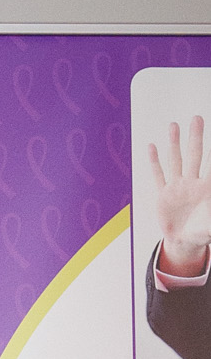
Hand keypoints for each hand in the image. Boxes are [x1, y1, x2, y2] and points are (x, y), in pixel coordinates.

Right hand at [148, 117, 210, 274]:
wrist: (184, 240)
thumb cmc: (202, 231)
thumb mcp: (210, 226)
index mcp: (206, 188)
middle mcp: (192, 183)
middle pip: (194, 155)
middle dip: (195, 137)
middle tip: (197, 118)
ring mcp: (177, 187)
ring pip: (176, 161)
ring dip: (174, 143)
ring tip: (174, 125)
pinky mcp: (163, 195)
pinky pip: (158, 176)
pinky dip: (154, 162)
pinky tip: (153, 147)